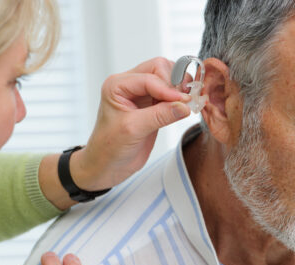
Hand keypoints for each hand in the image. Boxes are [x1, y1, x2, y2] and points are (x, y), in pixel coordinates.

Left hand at [71, 57, 192, 190]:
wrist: (107, 166)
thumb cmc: (109, 148)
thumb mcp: (133, 130)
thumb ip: (160, 115)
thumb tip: (184, 105)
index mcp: (117, 85)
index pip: (150, 77)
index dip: (168, 88)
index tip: (184, 101)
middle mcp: (129, 85)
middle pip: (160, 69)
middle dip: (175, 82)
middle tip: (187, 100)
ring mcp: (141, 95)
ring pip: (167, 79)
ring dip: (179, 89)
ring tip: (187, 104)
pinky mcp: (152, 106)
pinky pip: (169, 95)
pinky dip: (179, 99)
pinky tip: (184, 108)